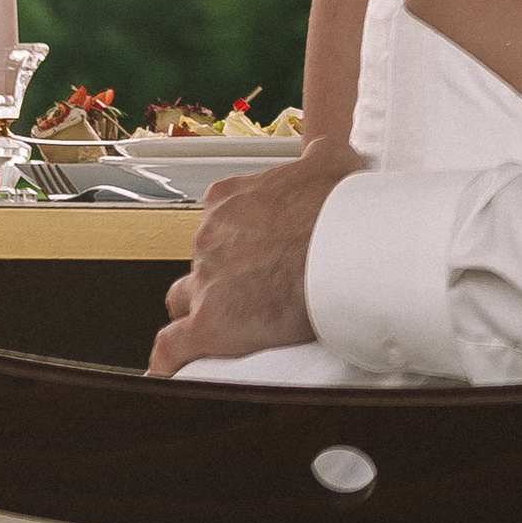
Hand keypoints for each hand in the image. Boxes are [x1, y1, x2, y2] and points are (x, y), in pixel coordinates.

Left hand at [153, 135, 363, 374]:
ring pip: (185, 302)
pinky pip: (173, 347)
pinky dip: (173, 360)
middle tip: (259, 290)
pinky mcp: (210, 323)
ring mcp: (206, 280)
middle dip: (222, 278)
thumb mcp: (333, 162)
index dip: (234, 242)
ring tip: (232, 327)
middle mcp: (210, 237)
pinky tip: (178, 370)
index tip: (255, 253)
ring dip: (201, 312)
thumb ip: (319, 156)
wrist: (348, 246)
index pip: (216, 222)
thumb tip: (325, 152)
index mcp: (229, 200)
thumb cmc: (342, 209)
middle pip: (200, 264)